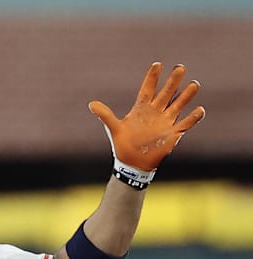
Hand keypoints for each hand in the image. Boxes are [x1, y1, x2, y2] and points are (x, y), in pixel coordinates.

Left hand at [88, 62, 204, 186]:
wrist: (132, 162)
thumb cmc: (123, 144)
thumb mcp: (114, 128)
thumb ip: (105, 115)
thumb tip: (91, 104)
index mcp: (141, 108)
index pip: (148, 89)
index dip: (152, 77)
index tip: (157, 64)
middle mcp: (155, 112)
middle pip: (166, 93)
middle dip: (173, 81)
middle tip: (180, 67)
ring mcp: (165, 121)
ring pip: (178, 105)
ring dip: (186, 96)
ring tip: (194, 84)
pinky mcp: (173, 133)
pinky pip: (185, 124)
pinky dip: (193, 118)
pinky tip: (200, 110)